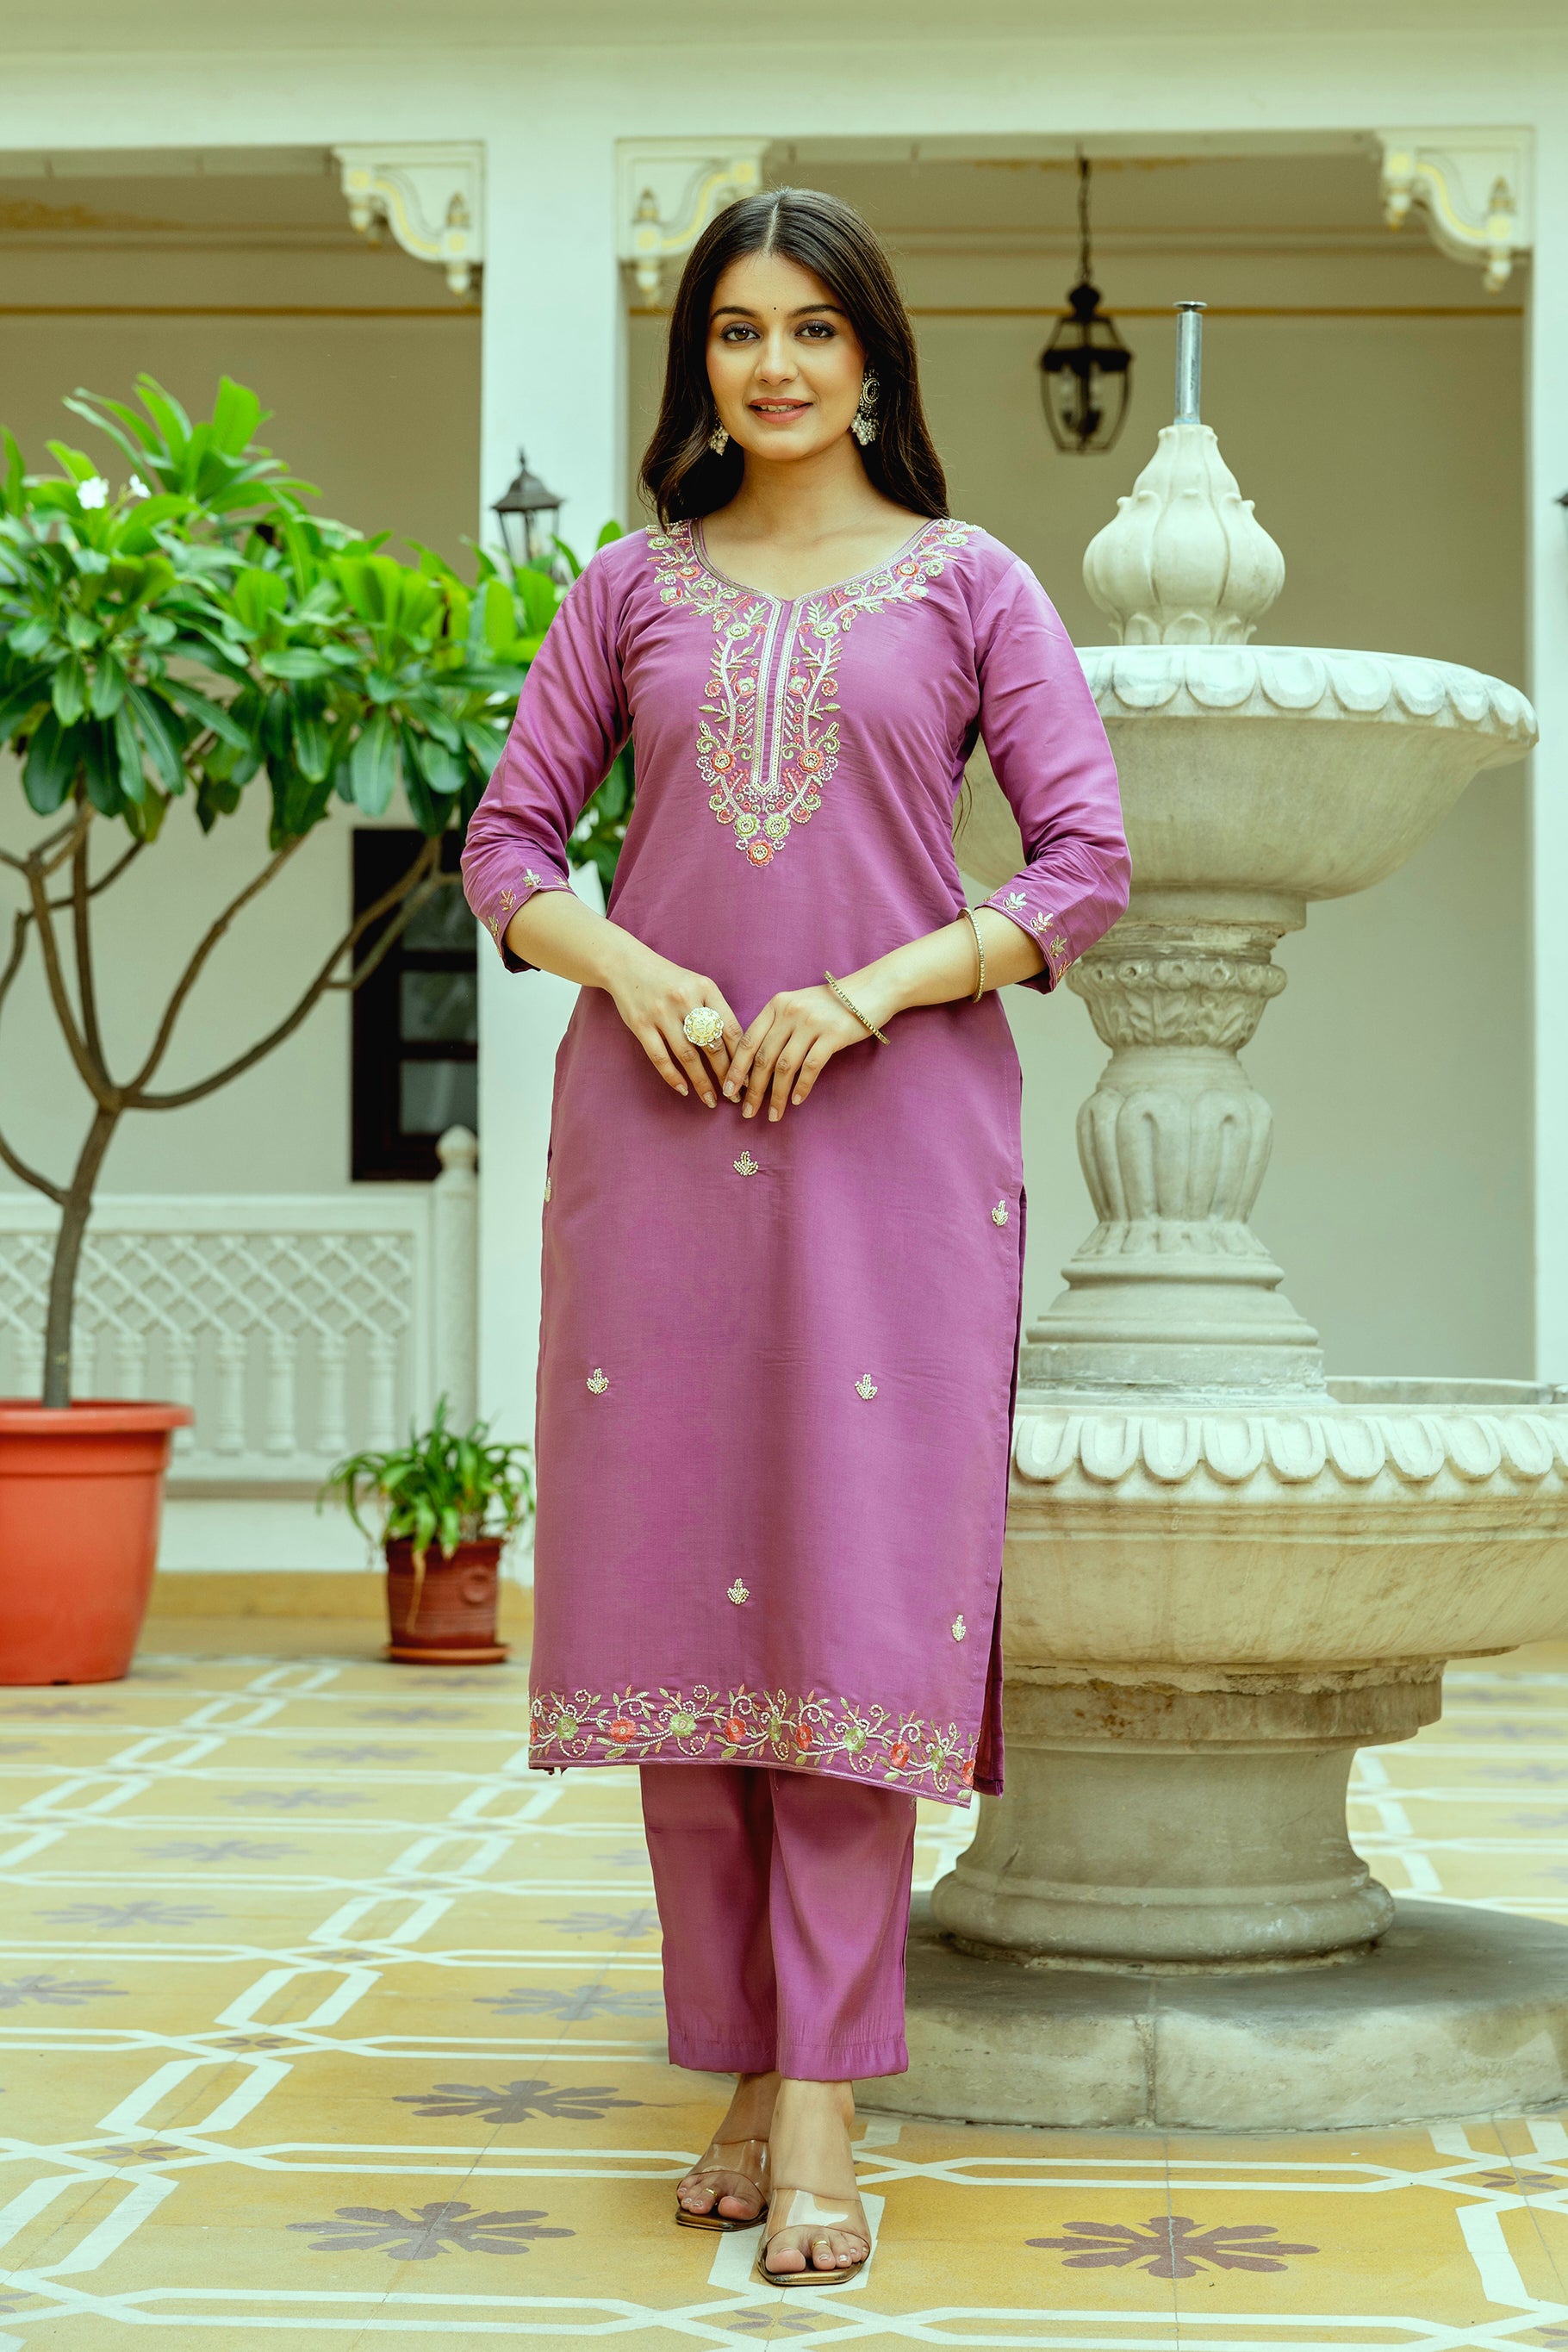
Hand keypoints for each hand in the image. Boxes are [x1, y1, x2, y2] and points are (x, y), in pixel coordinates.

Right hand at [602, 940, 741, 1107]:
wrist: (628, 965)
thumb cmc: (670, 980)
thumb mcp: (698, 985)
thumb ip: (716, 1010)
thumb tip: (738, 1050)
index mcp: (706, 988)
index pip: (731, 1028)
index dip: (742, 1057)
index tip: (748, 1078)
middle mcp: (685, 1000)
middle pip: (712, 1045)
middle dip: (726, 1075)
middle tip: (733, 1096)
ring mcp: (661, 1013)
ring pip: (688, 1055)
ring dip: (701, 1081)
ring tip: (710, 1100)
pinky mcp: (640, 1025)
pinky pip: (660, 1057)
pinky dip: (672, 1076)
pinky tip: (683, 1089)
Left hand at [724, 983, 879, 1122]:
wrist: (870, 990)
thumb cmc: (830, 1004)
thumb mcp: (797, 1006)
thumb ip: (777, 1027)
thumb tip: (755, 1065)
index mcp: (776, 1005)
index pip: (748, 1040)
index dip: (736, 1068)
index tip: (729, 1090)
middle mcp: (790, 1012)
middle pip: (763, 1057)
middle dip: (753, 1089)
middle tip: (747, 1111)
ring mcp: (811, 1023)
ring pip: (785, 1066)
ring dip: (776, 1094)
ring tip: (773, 1114)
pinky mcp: (833, 1035)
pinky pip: (811, 1067)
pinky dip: (802, 1086)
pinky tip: (796, 1101)